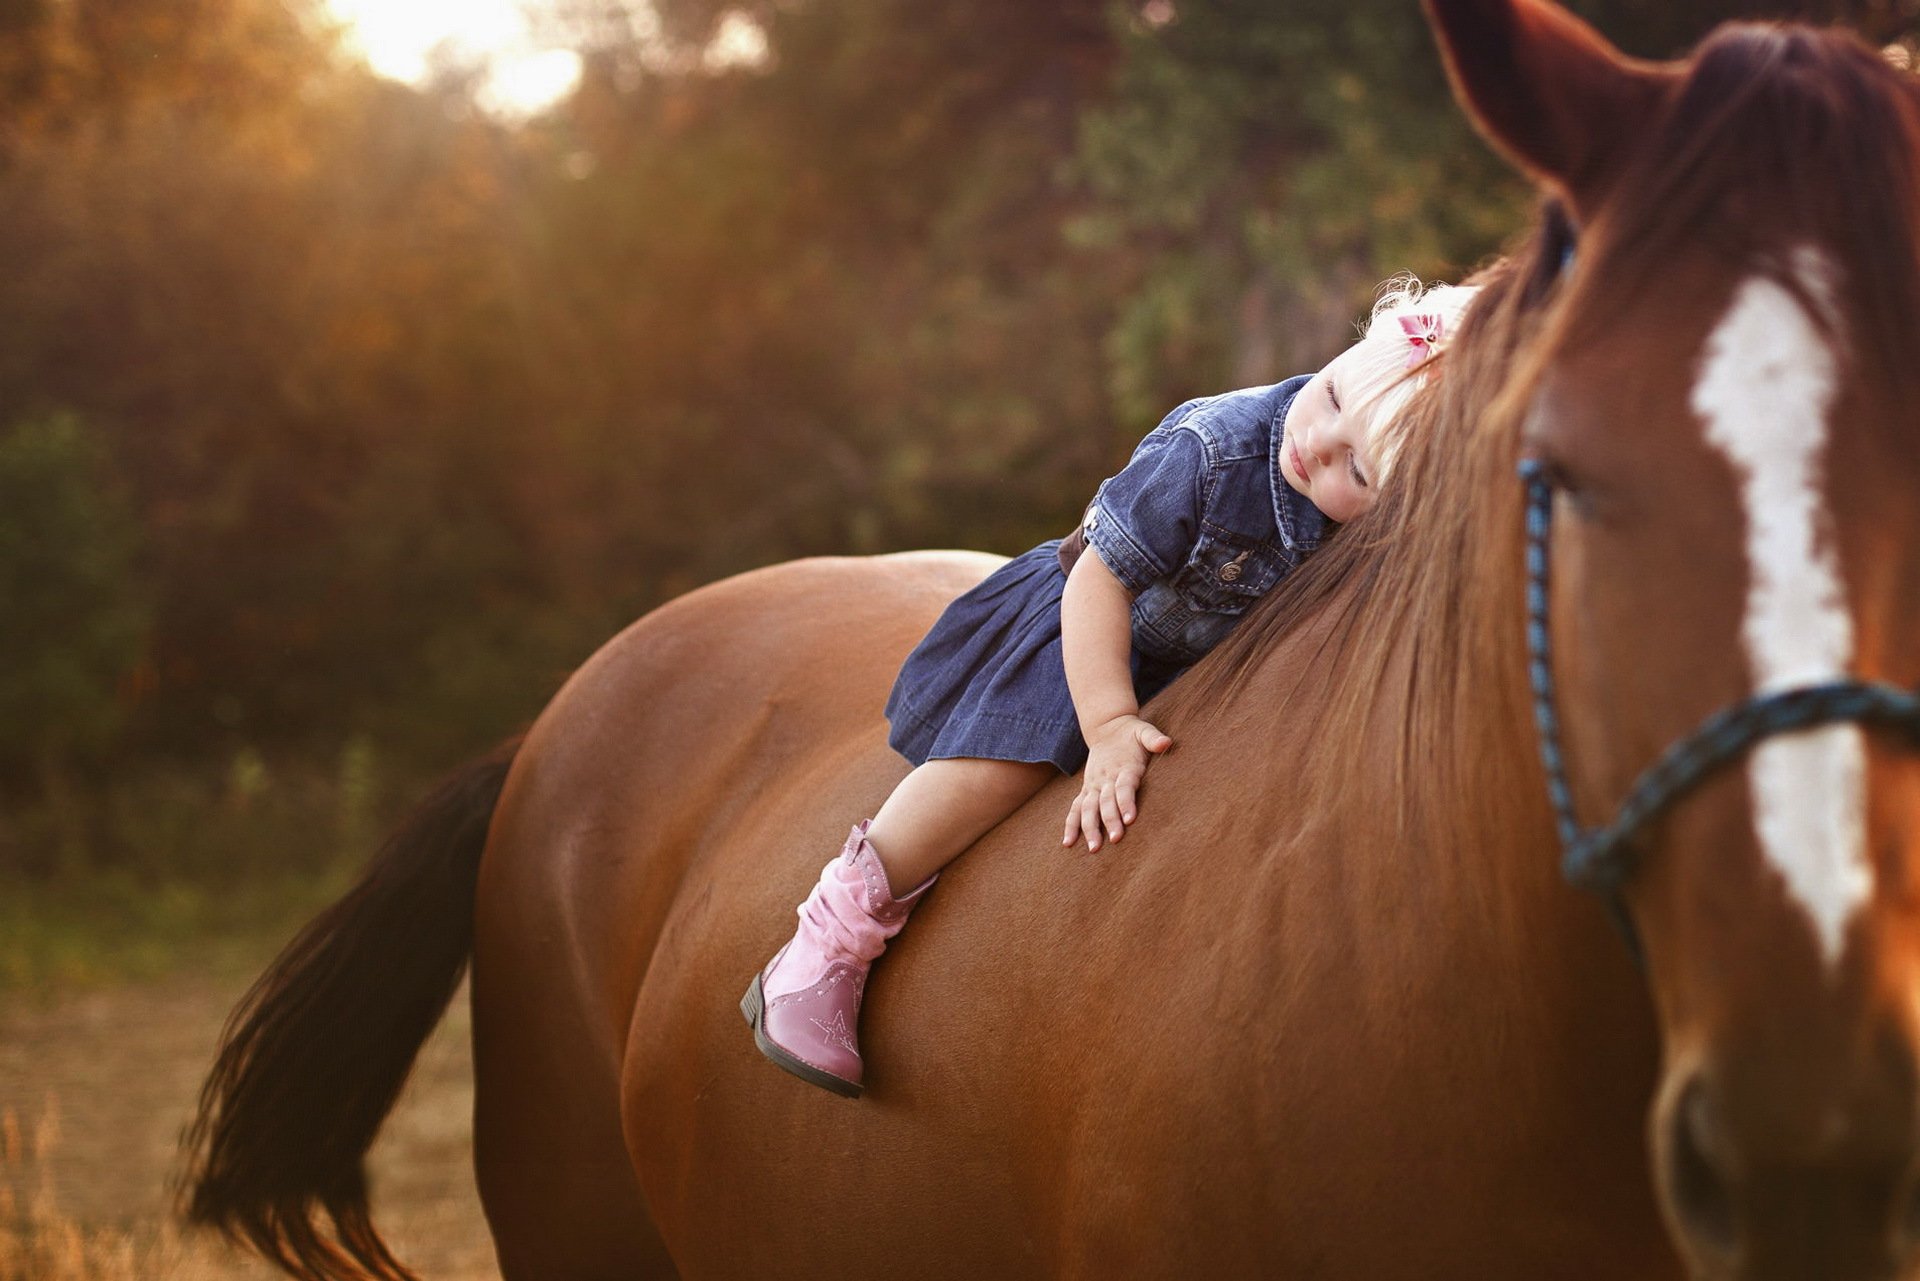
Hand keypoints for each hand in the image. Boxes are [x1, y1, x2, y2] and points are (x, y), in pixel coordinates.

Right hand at [1062, 715, 1172, 851]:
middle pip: (1106, 801)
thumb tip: (1167, 743)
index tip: (1129, 819)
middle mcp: (1106, 778)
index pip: (1124, 786)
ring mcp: (1093, 785)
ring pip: (1088, 808)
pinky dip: (1071, 825)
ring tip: (1094, 849)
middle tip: (1115, 840)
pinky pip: (1075, 809)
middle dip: (1109, 821)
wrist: (1107, 728)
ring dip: (1089, 828)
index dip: (1126, 802)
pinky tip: (1068, 843)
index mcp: (1123, 767)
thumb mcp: (1144, 731)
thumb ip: (1153, 739)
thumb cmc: (1131, 734)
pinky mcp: (1086, 789)